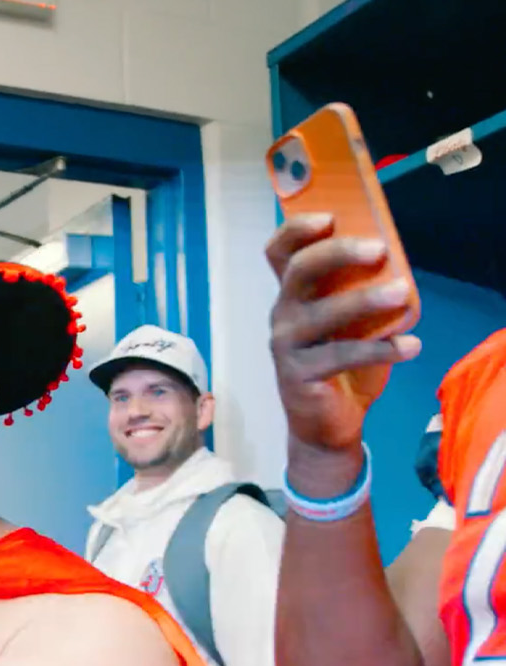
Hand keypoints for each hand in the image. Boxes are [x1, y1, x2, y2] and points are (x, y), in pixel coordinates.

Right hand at [265, 214, 421, 454]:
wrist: (325, 424)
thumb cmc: (341, 366)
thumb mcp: (348, 323)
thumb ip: (356, 293)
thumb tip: (393, 262)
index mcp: (292, 296)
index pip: (279, 253)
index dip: (296, 230)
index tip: (330, 217)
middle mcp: (282, 315)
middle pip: (298, 271)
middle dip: (337, 253)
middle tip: (379, 249)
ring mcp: (286, 345)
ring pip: (322, 314)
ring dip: (365, 300)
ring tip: (403, 293)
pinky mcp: (299, 375)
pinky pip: (341, 356)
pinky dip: (380, 349)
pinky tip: (411, 347)